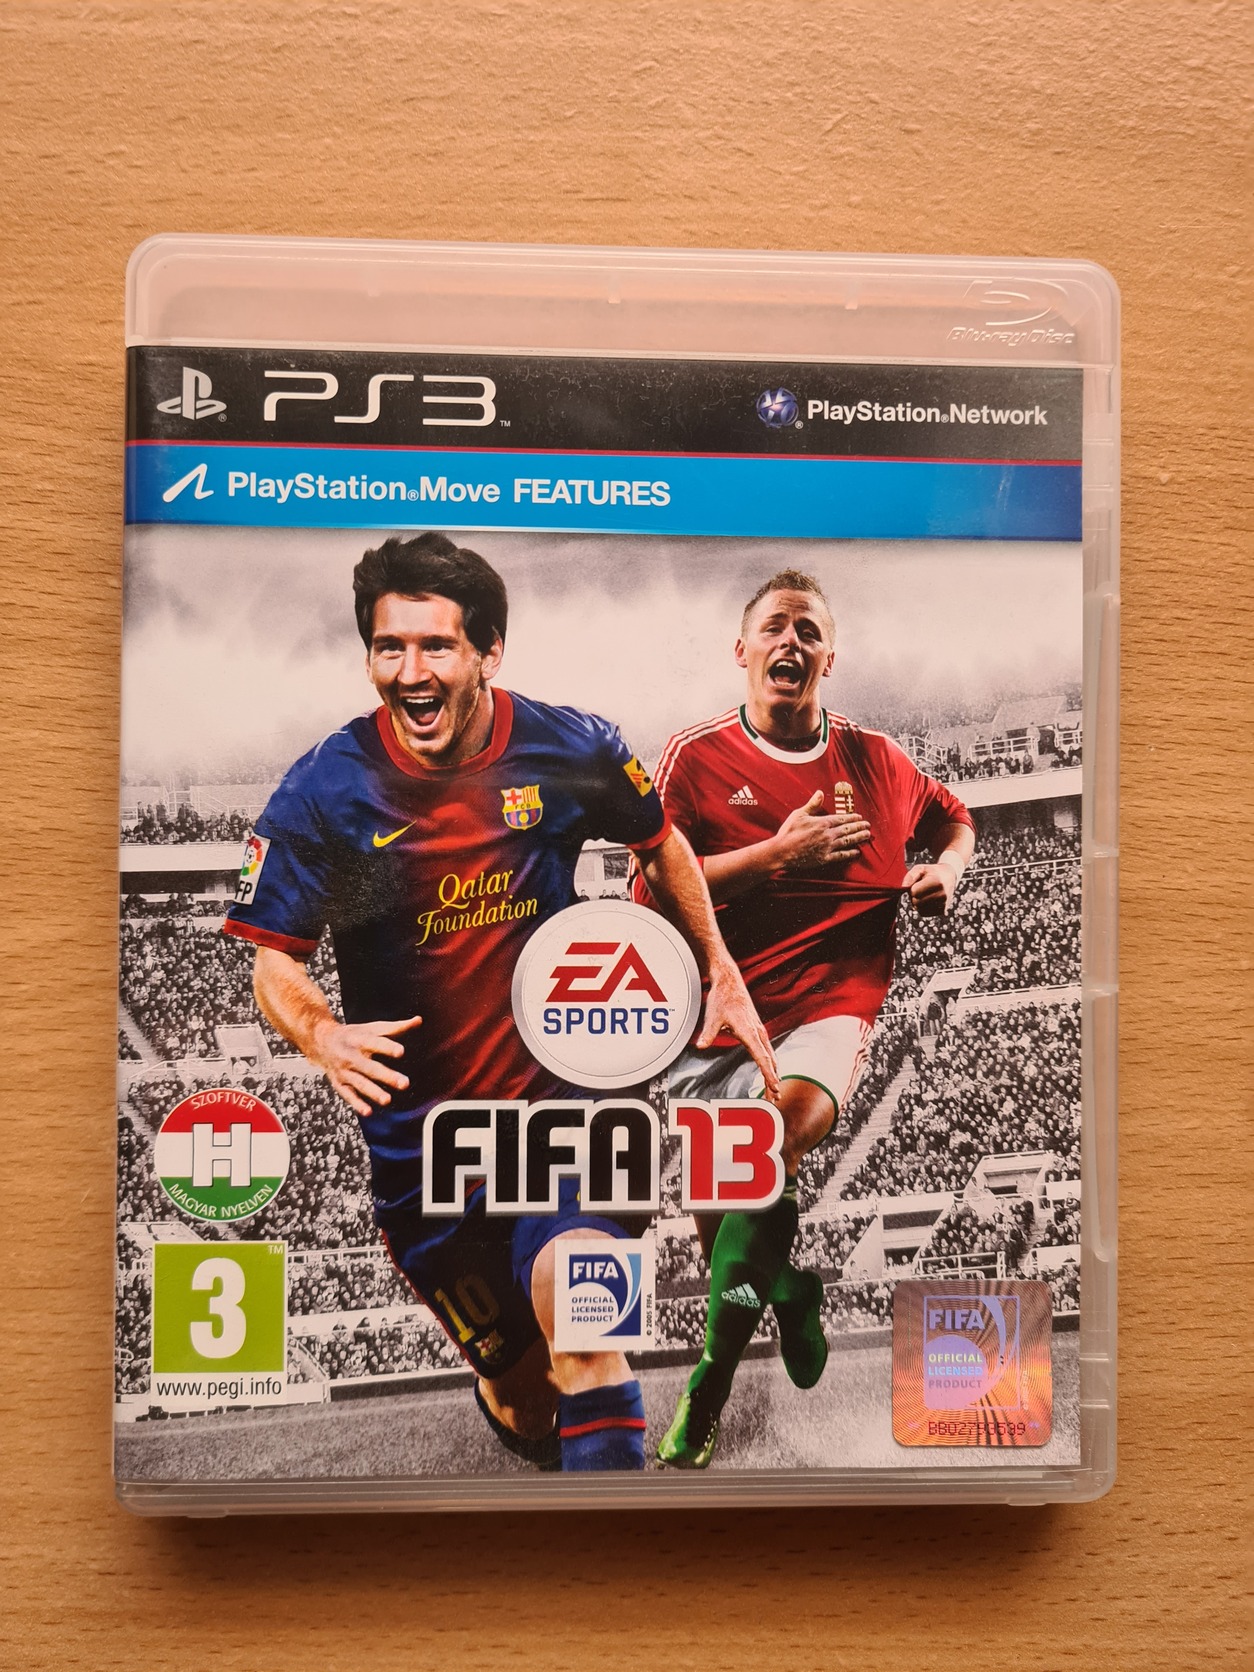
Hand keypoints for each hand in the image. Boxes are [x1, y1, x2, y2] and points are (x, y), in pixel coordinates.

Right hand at [308, 1014, 422, 1116]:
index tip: (401, 1052)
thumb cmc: (354, 1035)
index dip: (388, 1047)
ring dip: (373, 1092)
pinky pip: (348, 1094)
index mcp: (360, 1039)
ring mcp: (344, 1070)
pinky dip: (357, 1104)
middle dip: (387, 1076)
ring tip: (388, 1100)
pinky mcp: (339, 1083)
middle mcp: (351, 1055)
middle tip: (405, 1083)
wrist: (321, 1041)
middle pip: (370, 1067)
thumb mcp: (372, 1028)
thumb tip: (419, 1020)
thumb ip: (396, 1027)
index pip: (375, 1043)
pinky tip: (368, 1111)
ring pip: (359, 1083)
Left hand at [695, 956, 781, 1102]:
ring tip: (774, 1091)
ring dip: (773, 1073)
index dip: (768, 1074)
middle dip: (773, 1080)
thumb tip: (700, 1046)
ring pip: (771, 1055)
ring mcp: (759, 1030)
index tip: (775, 1087)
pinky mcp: (757, 1029)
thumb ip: (708, 1033)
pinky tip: (770, 1071)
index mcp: (749, 1031)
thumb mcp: (712, 1016)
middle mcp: (758, 1032)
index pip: (762, 1057)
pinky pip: (768, 1050)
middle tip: (775, 1099)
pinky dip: (771, 1063)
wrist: (729, 982)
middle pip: (770, 1060)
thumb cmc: (721, 998)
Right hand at [772, 790, 872, 874]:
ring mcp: (827, 847)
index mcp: (822, 823)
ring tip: (867, 835)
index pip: (842, 819)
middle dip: (859, 827)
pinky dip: (850, 853)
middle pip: (847, 830)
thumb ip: (812, 804)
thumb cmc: (788, 832)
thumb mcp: (799, 814)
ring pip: (847, 841)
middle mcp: (828, 835)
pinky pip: (841, 856)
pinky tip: (857, 852)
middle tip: (868, 825)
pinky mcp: (824, 858)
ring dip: (858, 838)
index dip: (852, 817)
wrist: (782, 851)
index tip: (859, 817)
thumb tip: (820, 792)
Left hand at [903, 862, 957, 916]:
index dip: (912, 888)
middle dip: (914, 896)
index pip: (914, 892)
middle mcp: (942, 893)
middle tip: (920, 889)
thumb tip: (903, 887)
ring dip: (917, 902)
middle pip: (916, 902)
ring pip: (919, 909)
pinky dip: (922, 907)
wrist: (949, 877)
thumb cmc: (932, 872)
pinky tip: (927, 899)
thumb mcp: (921, 868)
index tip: (917, 884)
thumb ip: (910, 876)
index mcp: (936, 881)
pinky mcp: (943, 911)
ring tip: (924, 894)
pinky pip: (924, 913)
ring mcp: (943, 903)